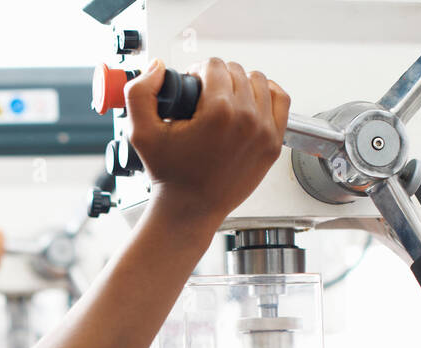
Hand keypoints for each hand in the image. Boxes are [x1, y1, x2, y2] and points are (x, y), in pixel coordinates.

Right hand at [126, 58, 289, 228]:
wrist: (190, 209)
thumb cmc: (169, 175)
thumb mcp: (141, 133)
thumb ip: (139, 92)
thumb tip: (158, 68)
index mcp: (218, 112)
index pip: (214, 65)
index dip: (198, 72)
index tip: (193, 88)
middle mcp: (246, 119)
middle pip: (236, 71)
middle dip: (217, 79)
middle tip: (204, 99)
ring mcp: (264, 131)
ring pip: (258, 81)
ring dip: (241, 84)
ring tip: (225, 100)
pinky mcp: (273, 143)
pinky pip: (280, 100)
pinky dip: (267, 94)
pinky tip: (251, 101)